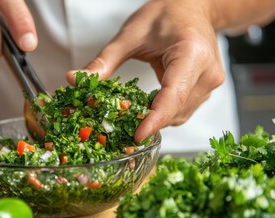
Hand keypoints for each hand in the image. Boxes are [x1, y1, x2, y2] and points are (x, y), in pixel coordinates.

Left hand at [67, 0, 223, 142]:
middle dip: (148, 121)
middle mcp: (207, 72)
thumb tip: (74, 79)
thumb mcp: (129, 34)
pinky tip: (146, 107)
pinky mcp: (207, 88)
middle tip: (118, 123)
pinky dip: (163, 112)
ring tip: (131, 113)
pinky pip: (183, 109)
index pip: (172, 96)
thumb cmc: (165, 14)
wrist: (193, 7)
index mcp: (191, 54)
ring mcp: (211, 82)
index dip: (154, 120)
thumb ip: (104, 61)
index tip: (137, 136)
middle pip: (175, 110)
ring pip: (180, 114)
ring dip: (155, 118)